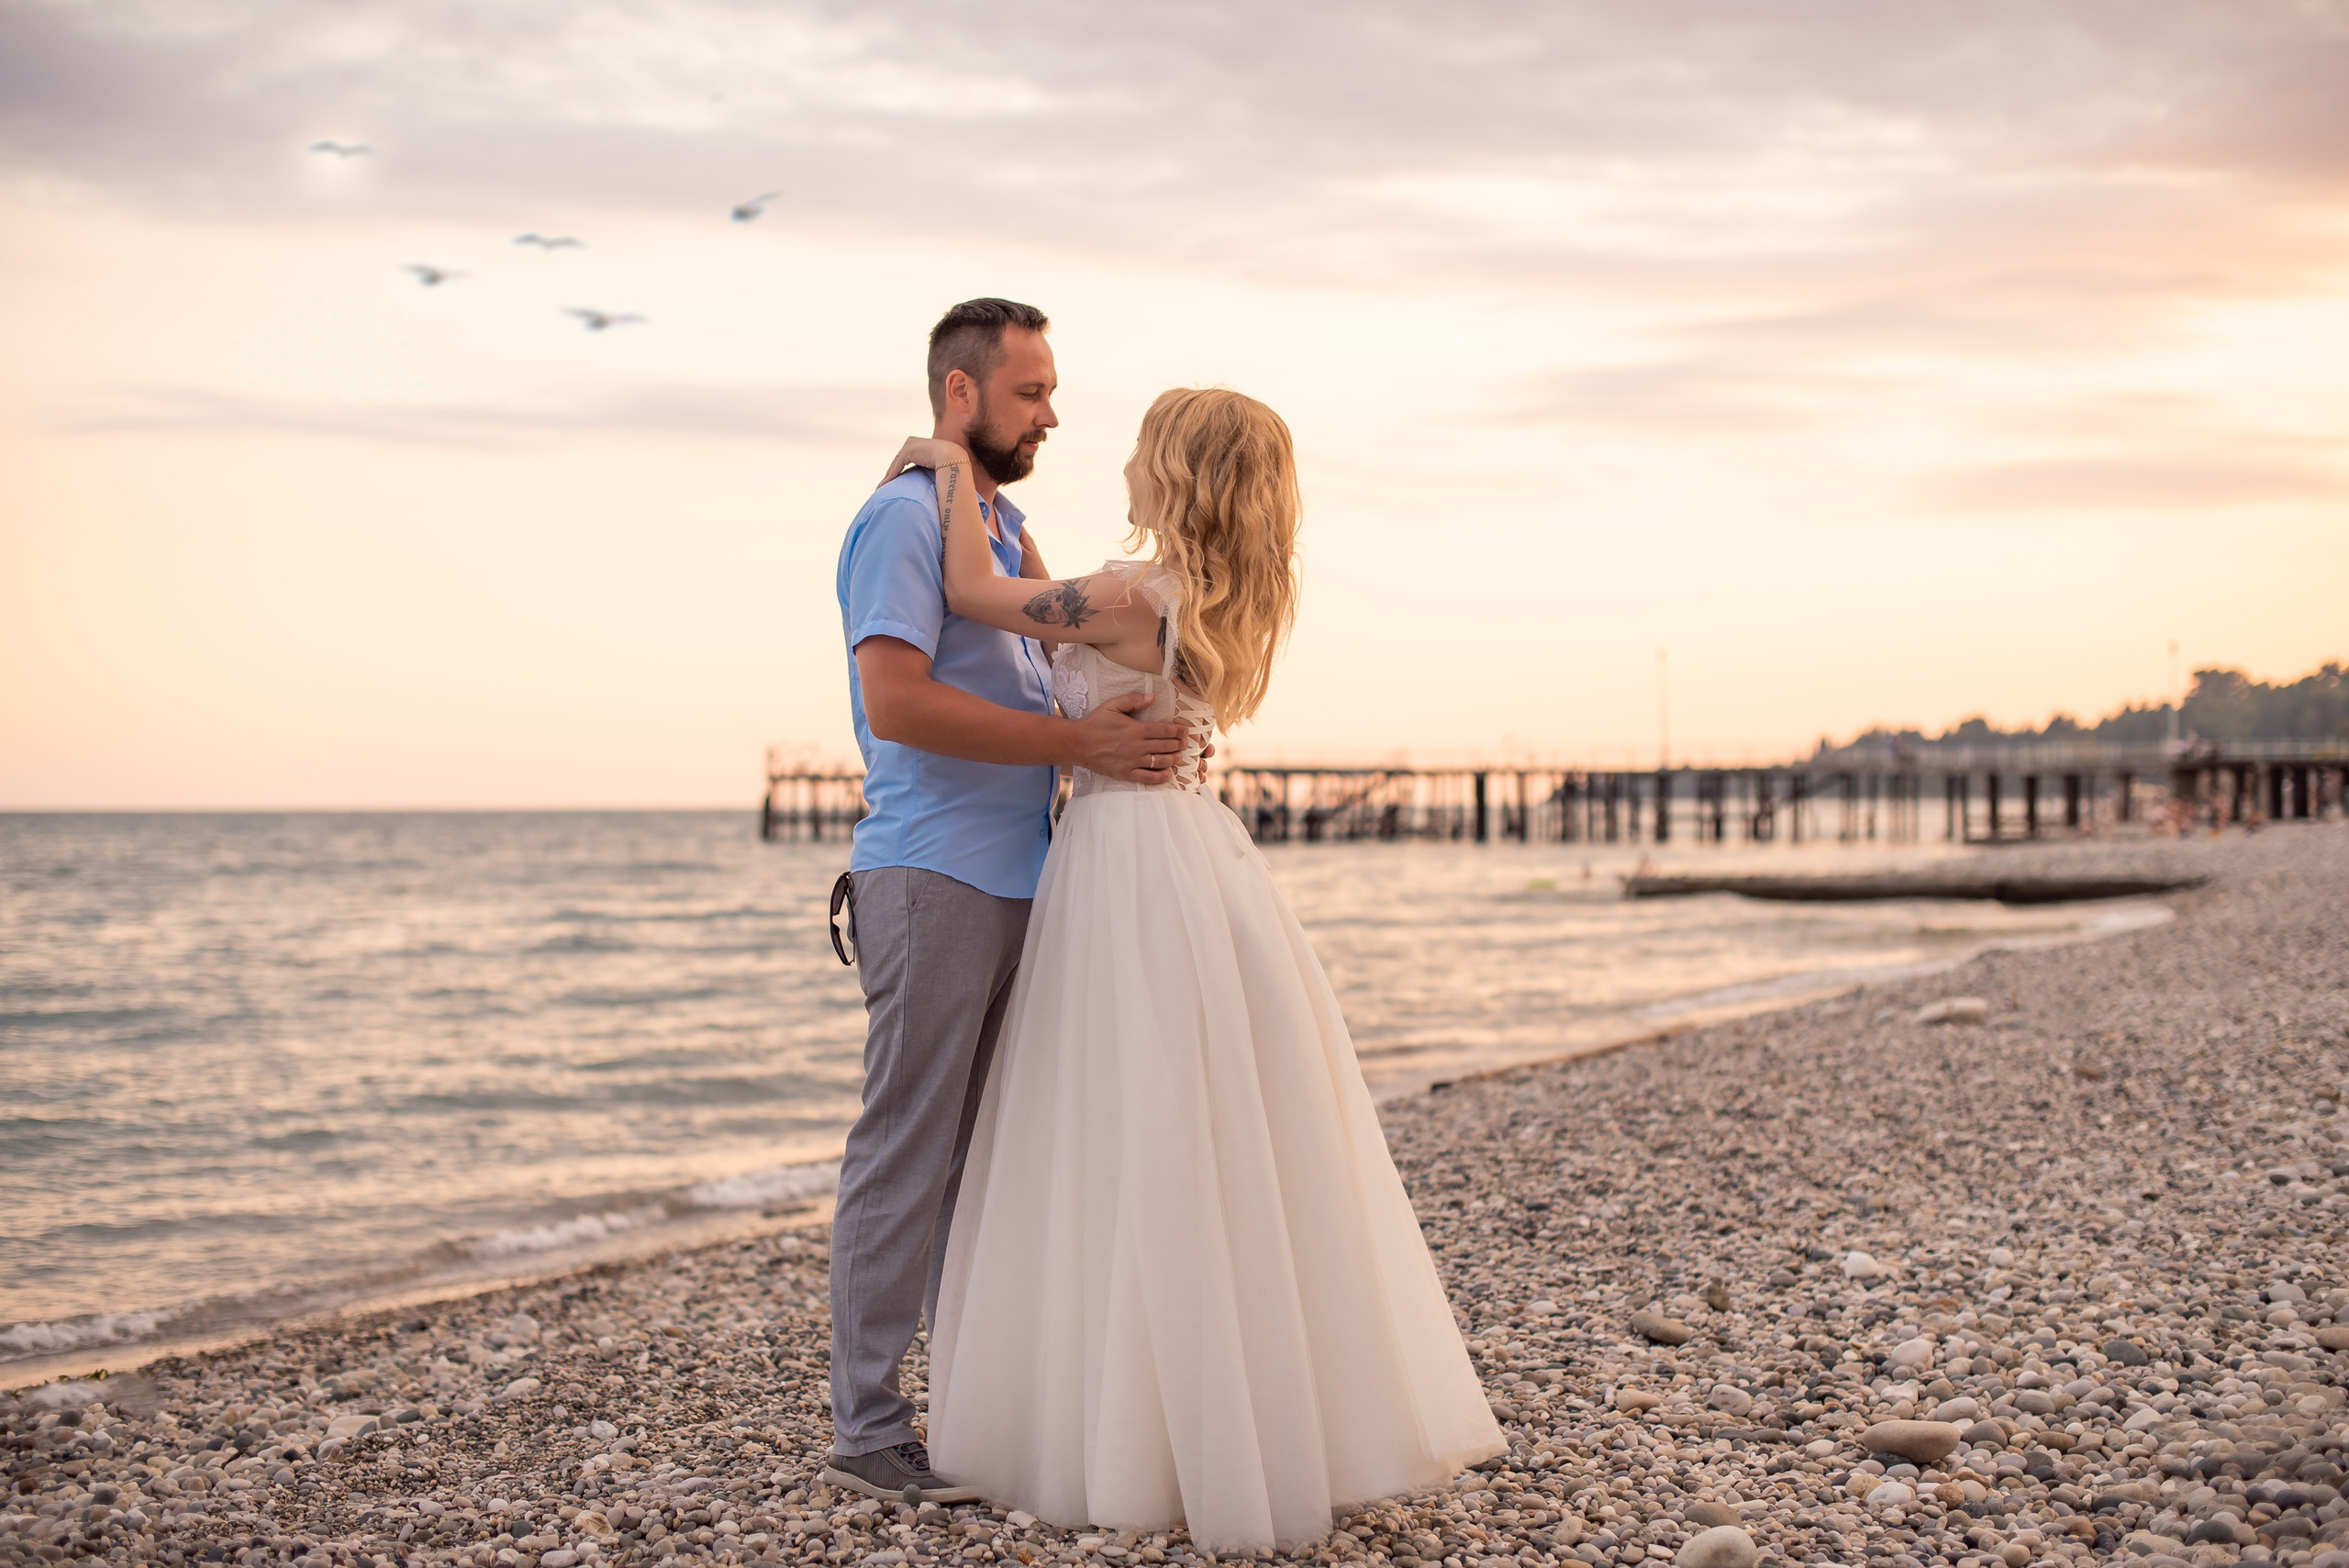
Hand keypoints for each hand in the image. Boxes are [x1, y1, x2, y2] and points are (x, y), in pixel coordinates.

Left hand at [877, 437, 969, 488]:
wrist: (951, 457)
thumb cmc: (948, 462)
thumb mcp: (935, 462)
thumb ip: (928, 465)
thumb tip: (929, 474)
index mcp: (917, 442)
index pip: (904, 457)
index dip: (897, 468)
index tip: (892, 478)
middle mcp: (911, 441)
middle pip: (897, 460)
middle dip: (890, 472)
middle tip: (884, 484)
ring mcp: (908, 446)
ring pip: (895, 464)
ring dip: (888, 476)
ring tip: (882, 486)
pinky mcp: (907, 452)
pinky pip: (897, 467)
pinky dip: (891, 476)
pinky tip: (886, 485)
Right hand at [1071, 691, 1191, 784]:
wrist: (1077, 743)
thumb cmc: (1095, 723)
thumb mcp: (1112, 705)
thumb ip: (1133, 699)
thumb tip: (1152, 697)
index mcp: (1135, 729)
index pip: (1165, 730)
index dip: (1179, 731)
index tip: (1185, 731)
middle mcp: (1136, 746)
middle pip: (1166, 746)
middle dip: (1179, 744)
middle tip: (1186, 744)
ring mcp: (1131, 761)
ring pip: (1160, 761)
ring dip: (1174, 759)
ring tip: (1180, 756)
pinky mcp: (1125, 773)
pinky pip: (1148, 777)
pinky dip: (1161, 777)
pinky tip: (1169, 773)